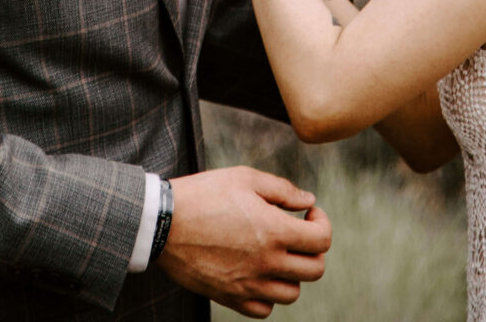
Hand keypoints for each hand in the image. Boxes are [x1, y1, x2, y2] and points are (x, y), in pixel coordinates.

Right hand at [157, 166, 330, 317]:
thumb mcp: (245, 178)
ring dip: (292, 273)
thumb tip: (308, 201)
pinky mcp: (230, 297)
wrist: (163, 222)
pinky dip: (268, 294)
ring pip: (292, 293)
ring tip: (276, 252)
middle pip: (315, 270)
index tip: (307, 214)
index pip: (322, 240)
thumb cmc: (204, 194)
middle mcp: (266, 263)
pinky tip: (258, 272)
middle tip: (296, 233)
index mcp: (274, 231)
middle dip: (313, 249)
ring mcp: (248, 284)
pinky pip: (264, 309)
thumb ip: (283, 190)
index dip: (322, 223)